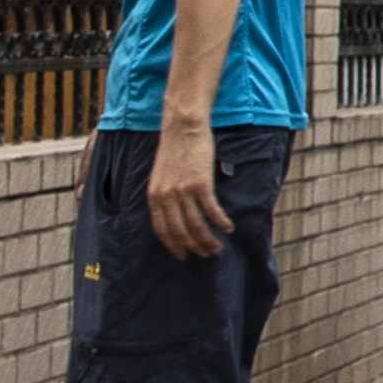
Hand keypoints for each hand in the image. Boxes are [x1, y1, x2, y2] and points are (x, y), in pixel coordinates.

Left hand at [146, 125, 229, 259]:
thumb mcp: (161, 175)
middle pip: (180, 232)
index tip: (183, 255)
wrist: (182, 127)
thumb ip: (165, 195)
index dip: (173, 245)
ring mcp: (182, 191)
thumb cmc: (175, 149)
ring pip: (196, 225)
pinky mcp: (200, 184)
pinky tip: (228, 228)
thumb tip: (175, 213)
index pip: (162, 230)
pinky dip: (220, 223)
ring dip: (208, 240)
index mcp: (154, 196)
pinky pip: (211, 211)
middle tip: (206, 254)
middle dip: (194, 247)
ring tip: (217, 247)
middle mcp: (166, 197)